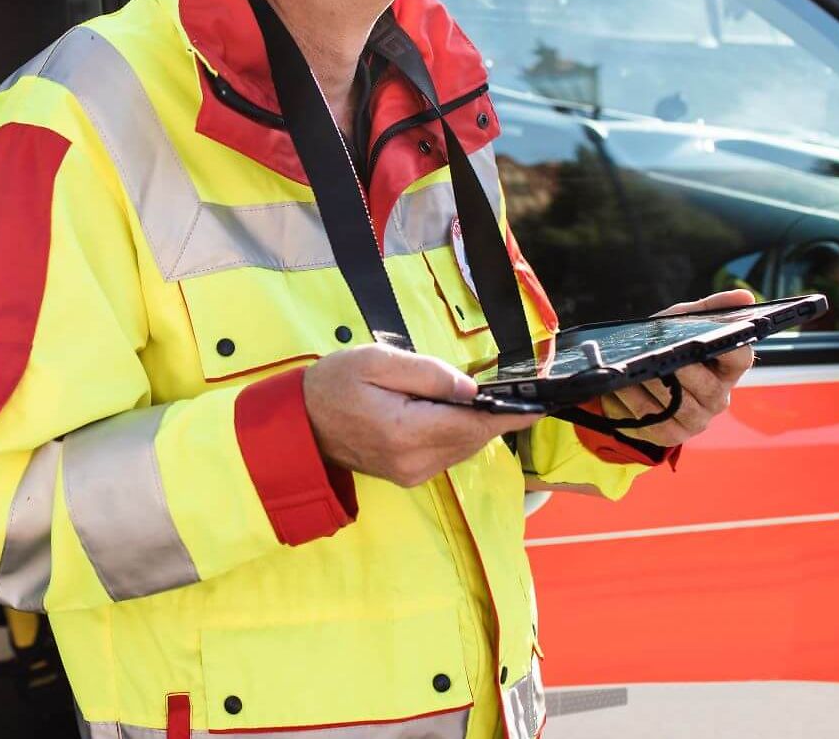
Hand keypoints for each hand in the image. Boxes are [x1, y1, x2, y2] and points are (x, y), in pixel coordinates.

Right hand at [302, 345, 544, 487]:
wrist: (299, 424)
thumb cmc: (333, 385)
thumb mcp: (376, 361)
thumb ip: (426, 373)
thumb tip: (469, 388)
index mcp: (406, 432)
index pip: (472, 425)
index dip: (510, 415)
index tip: (539, 404)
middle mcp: (414, 462)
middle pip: (473, 440)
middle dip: (495, 416)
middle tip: (514, 391)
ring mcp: (411, 474)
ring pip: (463, 449)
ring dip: (476, 425)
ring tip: (486, 400)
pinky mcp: (408, 476)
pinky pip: (448, 454)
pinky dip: (459, 434)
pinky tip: (455, 413)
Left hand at [611, 289, 756, 446]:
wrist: (630, 375)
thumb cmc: (664, 346)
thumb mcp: (681, 322)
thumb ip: (709, 308)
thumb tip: (744, 296)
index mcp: (727, 368)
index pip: (741, 358)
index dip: (729, 350)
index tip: (707, 340)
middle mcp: (718, 397)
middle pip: (707, 387)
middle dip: (680, 369)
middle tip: (658, 356)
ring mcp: (696, 419)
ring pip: (679, 405)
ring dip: (653, 385)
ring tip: (634, 369)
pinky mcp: (671, 433)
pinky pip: (655, 420)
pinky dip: (635, 402)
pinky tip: (622, 387)